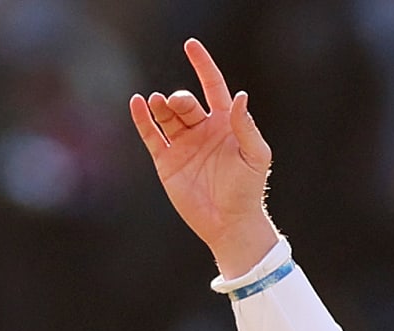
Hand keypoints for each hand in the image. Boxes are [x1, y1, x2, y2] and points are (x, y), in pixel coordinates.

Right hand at [129, 39, 278, 277]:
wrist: (229, 222)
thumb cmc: (248, 190)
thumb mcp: (255, 156)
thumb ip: (247, 126)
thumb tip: (240, 96)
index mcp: (225, 124)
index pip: (212, 86)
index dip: (202, 65)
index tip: (190, 45)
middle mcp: (202, 130)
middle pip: (185, 101)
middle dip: (180, 99)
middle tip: (178, 105)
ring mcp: (183, 144)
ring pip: (166, 114)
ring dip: (161, 105)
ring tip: (159, 103)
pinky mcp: (166, 160)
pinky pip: (151, 134)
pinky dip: (142, 118)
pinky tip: (138, 103)